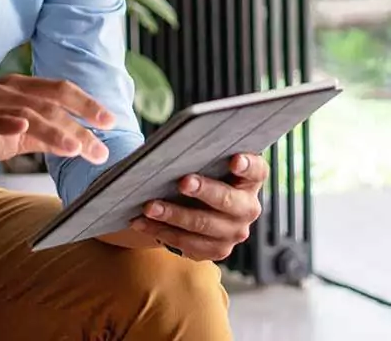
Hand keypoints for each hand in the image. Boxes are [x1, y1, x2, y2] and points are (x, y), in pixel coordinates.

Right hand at [0, 74, 115, 171]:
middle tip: (105, 139)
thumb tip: (80, 142)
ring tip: (78, 147)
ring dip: (55, 129)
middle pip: (50, 101)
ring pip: (28, 113)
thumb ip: (44, 135)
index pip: (60, 90)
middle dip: (81, 119)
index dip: (87, 103)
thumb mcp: (14, 135)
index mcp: (19, 88)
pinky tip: (23, 125)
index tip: (111, 120)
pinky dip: (7, 121)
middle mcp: (6, 90)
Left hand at [127, 154, 267, 260]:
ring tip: (149, 206)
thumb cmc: (199, 171)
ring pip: (204, 225)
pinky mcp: (217, 250)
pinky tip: (141, 222)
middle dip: (204, 191)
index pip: (256, 170)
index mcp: (250, 179)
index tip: (234, 159)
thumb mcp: (204, 160)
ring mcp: (234, 232)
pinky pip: (188, 244)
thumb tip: (174, 146)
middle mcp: (248, 208)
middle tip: (182, 182)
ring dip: (174, 215)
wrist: (195, 202)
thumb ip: (199, 154)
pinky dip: (161, 231)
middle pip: (229, 201)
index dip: (247, 165)